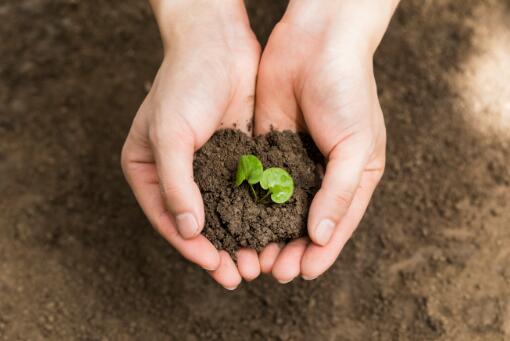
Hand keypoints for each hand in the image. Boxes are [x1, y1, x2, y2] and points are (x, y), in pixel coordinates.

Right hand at [121, 0, 260, 288]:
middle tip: (240, 275)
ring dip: (240, 236)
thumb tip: (187, 230)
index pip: (168, 218)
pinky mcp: (234, 156)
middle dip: (219, 250)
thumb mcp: (170, 133)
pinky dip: (254, 212)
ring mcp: (207, 165)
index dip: (191, 247)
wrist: (218, 43)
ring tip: (258, 262)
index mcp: (148, 169)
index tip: (215, 267)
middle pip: (197, 221)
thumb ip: (175, 184)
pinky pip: (243, 192)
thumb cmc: (185, 83)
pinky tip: (270, 230)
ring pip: (223, 211)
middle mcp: (176, 172)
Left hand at [255, 0, 398, 281]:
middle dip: (289, 248)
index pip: (337, 225)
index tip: (300, 273)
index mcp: (354, 176)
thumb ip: (340, 192)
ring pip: (278, 209)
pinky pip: (258, 182)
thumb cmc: (348, 90)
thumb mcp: (356, 145)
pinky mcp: (267, 147)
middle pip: (305, 223)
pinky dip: (249, 204)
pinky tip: (236, 222)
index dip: (320, 252)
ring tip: (251, 257)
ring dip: (266, 233)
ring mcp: (293, 161)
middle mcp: (323, 174)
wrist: (316, 42)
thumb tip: (322, 236)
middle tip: (270, 271)